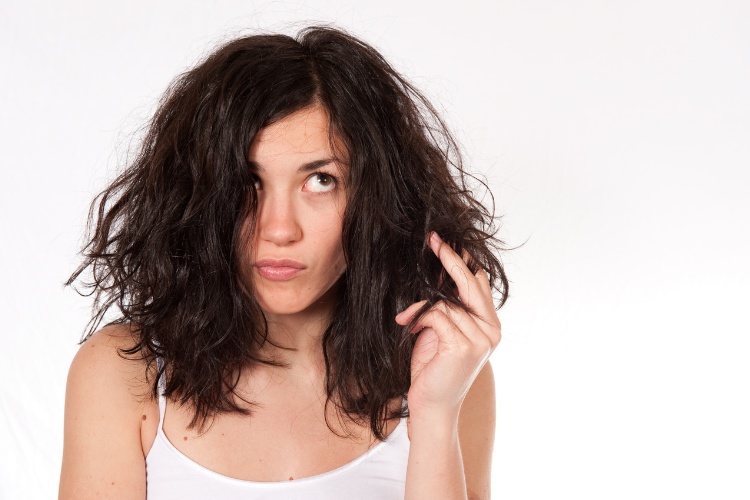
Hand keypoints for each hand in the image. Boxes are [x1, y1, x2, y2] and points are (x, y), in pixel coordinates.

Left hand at [395, 232, 501, 422]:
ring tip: (405, 319)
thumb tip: (438, 275)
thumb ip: (448, 307)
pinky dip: (418, 317)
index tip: (443, 242)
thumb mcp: (442, 332)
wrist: (432, 406)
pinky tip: (407, 328)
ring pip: (447, 302)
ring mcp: (481, 338)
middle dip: (450, 259)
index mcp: (490, 325)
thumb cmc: (433, 369)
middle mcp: (491, 330)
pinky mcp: (463, 346)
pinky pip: (437, 316)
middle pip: (471, 283)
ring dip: (420, 307)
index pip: (480, 283)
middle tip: (432, 240)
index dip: (462, 261)